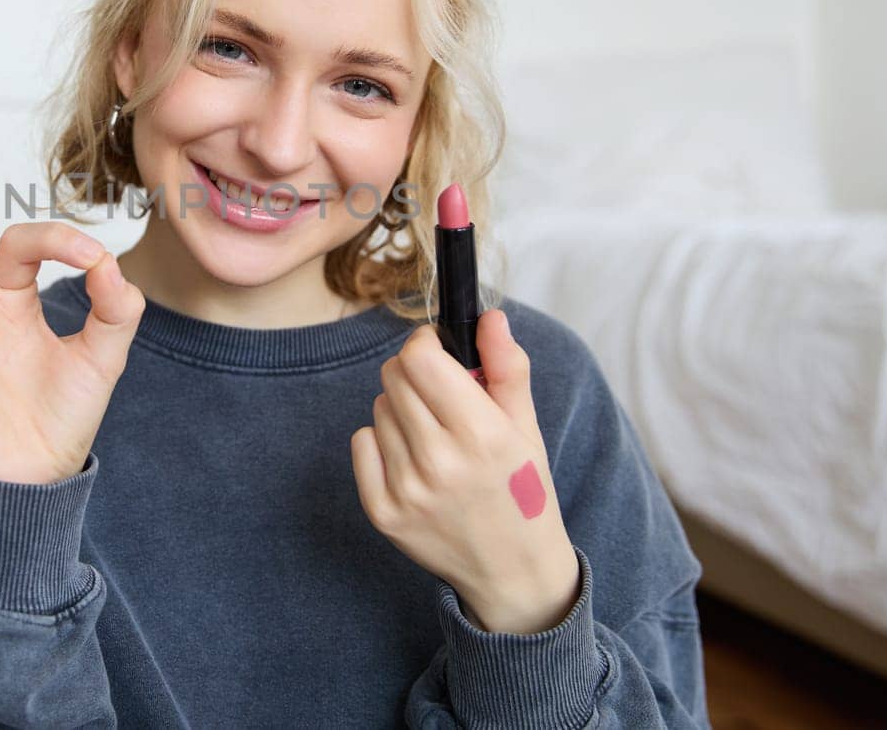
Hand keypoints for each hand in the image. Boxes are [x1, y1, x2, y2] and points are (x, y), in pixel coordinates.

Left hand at [350, 311, 580, 633]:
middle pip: (393, 376)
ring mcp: (406, 490)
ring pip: (378, 408)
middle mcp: (438, 462)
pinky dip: (382, 444)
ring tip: (435, 440)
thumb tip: (490, 315)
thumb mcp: (525, 427)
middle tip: (442, 402)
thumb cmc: (522, 490)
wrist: (513, 570)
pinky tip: (413, 464)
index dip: (426, 346)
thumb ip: (507, 366)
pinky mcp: (382, 512)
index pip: (419, 357)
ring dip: (402, 412)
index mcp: (480, 434)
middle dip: (416, 376)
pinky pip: (362, 443)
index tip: (440, 355)